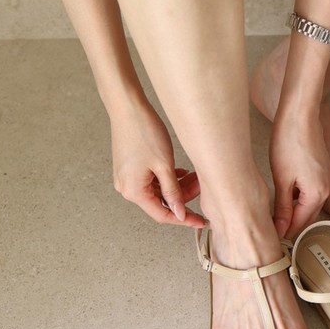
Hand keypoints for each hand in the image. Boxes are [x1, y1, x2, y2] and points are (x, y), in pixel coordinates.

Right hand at [110, 99, 205, 228]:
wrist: (128, 108)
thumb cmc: (143, 133)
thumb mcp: (164, 166)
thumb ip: (173, 193)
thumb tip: (180, 213)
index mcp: (134, 191)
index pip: (163, 215)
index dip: (183, 219)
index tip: (200, 221)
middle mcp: (127, 188)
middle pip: (161, 202)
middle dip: (183, 197)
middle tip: (202, 187)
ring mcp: (127, 178)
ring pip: (158, 190)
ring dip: (177, 186)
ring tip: (195, 176)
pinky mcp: (130, 168)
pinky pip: (152, 180)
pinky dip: (167, 178)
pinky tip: (182, 171)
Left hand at [270, 110, 329, 239]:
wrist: (300, 115)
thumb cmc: (289, 142)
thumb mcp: (281, 180)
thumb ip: (282, 207)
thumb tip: (279, 228)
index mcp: (317, 194)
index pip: (300, 223)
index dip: (284, 231)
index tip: (272, 237)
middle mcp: (326, 188)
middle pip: (307, 215)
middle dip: (291, 223)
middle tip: (272, 229)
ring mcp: (326, 178)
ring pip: (309, 203)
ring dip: (295, 210)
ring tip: (275, 212)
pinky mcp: (322, 169)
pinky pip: (311, 190)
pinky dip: (299, 196)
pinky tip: (285, 193)